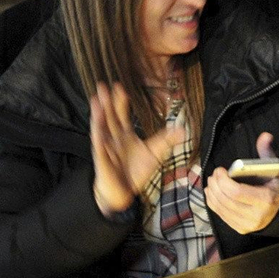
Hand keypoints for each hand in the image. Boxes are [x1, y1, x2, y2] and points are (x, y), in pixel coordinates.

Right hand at [89, 82, 184, 216]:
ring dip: (99, 114)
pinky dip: (98, 134)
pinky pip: (99, 145)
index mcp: (124, 134)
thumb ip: (165, 140)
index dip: (120, 102)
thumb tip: (182, 130)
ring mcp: (106, 147)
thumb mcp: (154, 153)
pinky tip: (97, 124)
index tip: (120, 87)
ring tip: (97, 99)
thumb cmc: (135, 171)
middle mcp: (113, 138)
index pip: (121, 115)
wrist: (124, 192)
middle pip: (110, 117)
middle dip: (107, 102)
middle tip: (104, 85)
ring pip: (101, 127)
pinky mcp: (103, 159)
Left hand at [204, 132, 278, 233]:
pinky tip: (212, 192)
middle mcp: (257, 215)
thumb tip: (265, 136)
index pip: (236, 192)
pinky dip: (212, 202)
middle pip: (226, 199)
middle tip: (214, 174)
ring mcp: (248, 224)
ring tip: (211, 182)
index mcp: (266, 199)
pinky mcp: (240, 228)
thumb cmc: (274, 186)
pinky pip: (220, 215)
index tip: (220, 170)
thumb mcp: (275, 169)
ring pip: (221, 207)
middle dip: (215, 184)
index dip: (223, 181)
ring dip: (212, 193)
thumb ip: (267, 152)